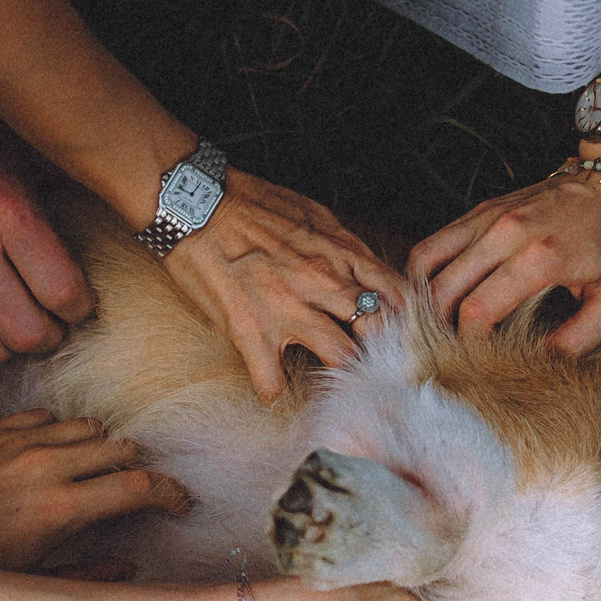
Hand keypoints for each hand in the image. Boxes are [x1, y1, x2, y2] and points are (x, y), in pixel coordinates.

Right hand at [0, 88, 92, 368]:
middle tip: (53, 320)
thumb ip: (64, 181)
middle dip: (52, 336)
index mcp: (7, 212)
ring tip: (16, 323)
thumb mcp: (17, 145)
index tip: (80, 300)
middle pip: (30, 336)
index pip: (64, 294)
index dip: (82, 307)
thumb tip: (118, 198)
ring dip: (11, 346)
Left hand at [0, 408, 188, 568]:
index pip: (139, 488)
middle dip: (137, 470)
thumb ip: (89, 575)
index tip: (179, 505)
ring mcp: (19, 442)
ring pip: (87, 427)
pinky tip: (52, 456)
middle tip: (137, 490)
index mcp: (61, 510)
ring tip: (95, 470)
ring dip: (100, 447)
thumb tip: (130, 570)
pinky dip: (60, 434)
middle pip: (120, 449)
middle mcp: (46, 467)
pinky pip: (47, 416)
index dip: (170, 494)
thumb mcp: (31, 582)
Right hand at [160, 169, 406, 402]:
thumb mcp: (312, 213)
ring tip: (337, 389)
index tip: (404, 338)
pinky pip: (272, 383)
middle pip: (377, 330)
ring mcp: (287, 309)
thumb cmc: (250, 203)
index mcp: (339, 253)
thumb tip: (369, 272)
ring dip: (341, 378)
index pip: (395, 294)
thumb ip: (343, 245)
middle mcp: (321, 282)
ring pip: (340, 358)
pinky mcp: (251, 331)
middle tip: (380, 370)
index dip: (406, 320)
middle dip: (384, 352)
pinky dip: (274, 396)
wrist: (195, 203)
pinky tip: (275, 397)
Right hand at [410, 138, 600, 355]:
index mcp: (539, 259)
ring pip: (425, 263)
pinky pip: (434, 243)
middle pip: (441, 290)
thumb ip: (579, 339)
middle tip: (450, 352)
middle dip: (439, 328)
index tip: (479, 362)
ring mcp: (488, 217)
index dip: (468, 346)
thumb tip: (537, 366)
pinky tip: (438, 297)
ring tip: (437, 328)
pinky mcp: (480, 210)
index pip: (475, 312)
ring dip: (423, 301)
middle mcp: (505, 233)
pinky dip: (425, 274)